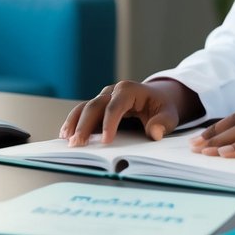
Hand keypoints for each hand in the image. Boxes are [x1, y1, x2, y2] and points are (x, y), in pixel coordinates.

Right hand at [59, 80, 199, 146]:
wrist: (157, 98)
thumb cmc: (162, 107)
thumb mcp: (169, 114)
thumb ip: (163, 123)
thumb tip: (154, 133)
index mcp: (130, 90)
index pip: (116, 105)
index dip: (109, 122)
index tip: (105, 141)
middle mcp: (113, 90)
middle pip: (95, 105)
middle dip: (85, 125)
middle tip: (78, 144)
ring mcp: (103, 97)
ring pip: (84, 107)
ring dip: (74, 123)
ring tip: (67, 140)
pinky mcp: (98, 106)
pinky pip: (82, 112)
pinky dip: (73, 123)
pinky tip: (66, 135)